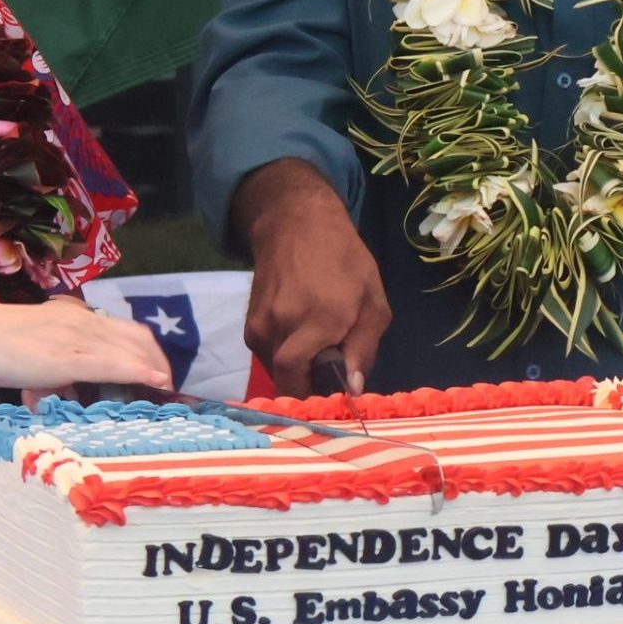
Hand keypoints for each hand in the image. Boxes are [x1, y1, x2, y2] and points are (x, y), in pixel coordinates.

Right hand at [0, 296, 171, 391]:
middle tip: (170, 387)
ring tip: (168, 391)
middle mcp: (81, 321)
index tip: (159, 372)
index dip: (147, 351)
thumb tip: (61, 394)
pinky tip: (155, 382)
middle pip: (137, 337)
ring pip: (130, 349)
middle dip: (159, 361)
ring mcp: (74, 337)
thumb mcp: (30, 355)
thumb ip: (51, 370)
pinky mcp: (64, 357)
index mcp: (73, 317)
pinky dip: (139, 372)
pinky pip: (111, 364)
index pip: (124, 330)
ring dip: (155, 369)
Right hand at [235, 161, 390, 396]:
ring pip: (276, 368)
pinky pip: (268, 353)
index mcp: (317, 320)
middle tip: (329, 377)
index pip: (295, 380)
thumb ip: (364, 350)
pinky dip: (285, 354)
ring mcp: (259, 324)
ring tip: (317, 348)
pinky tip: (301, 337)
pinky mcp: (249, 323)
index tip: (331, 399)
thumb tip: (351, 390)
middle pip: (285, 380)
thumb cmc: (344, 261)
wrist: (297, 224)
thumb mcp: (373, 303)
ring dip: (296, 369)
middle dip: (306, 386)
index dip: (311, 399)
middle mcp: (281, 325)